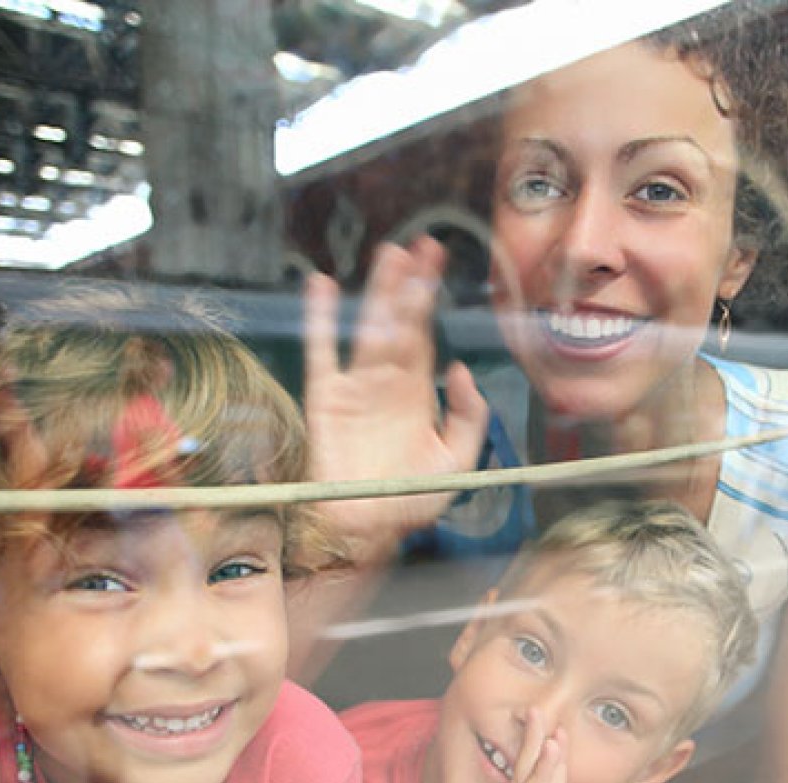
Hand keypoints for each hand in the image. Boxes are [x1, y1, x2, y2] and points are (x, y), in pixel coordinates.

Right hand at [303, 237, 488, 559]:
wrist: (364, 531)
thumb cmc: (409, 501)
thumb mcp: (456, 462)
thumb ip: (467, 416)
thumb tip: (460, 368)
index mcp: (417, 395)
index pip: (426, 335)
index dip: (430, 300)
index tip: (438, 262)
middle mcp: (387, 384)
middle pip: (401, 323)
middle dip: (410, 285)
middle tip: (420, 245)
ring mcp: (356, 387)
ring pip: (369, 328)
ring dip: (379, 293)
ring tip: (389, 254)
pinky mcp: (326, 398)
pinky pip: (323, 351)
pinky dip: (320, 319)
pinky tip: (322, 286)